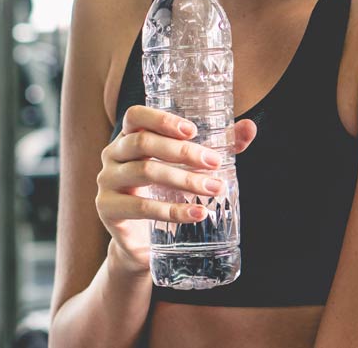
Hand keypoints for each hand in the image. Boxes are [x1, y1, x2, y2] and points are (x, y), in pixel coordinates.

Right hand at [96, 105, 256, 274]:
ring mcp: (107, 182)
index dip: (161, 119)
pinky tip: (198, 213)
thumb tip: (250, 127)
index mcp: (128, 136)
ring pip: (145, 172)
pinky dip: (173, 210)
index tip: (192, 130)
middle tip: (214, 162)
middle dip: (183, 152)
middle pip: (143, 143)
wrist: (142, 241)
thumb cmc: (166, 191)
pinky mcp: (108, 210)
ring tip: (213, 188)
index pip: (135, 116)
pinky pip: (142, 208)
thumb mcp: (188, 166)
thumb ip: (218, 145)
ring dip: (183, 180)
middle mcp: (113, 154)